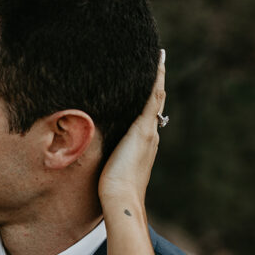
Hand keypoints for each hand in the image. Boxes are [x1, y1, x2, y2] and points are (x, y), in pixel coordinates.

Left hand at [98, 50, 166, 207]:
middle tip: (159, 60)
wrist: (120, 197)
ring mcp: (148, 131)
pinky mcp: (142, 130)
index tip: (151, 81)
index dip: (149, 96)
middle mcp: (150, 134)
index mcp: (143, 143)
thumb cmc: (111, 190)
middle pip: (156, 101)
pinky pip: (152, 98)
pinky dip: (156, 80)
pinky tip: (157, 63)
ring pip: (156, 96)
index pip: (147, 113)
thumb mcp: (109, 168)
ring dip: (158, 76)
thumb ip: (106, 157)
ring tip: (160, 56)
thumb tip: (94, 156)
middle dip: (157, 81)